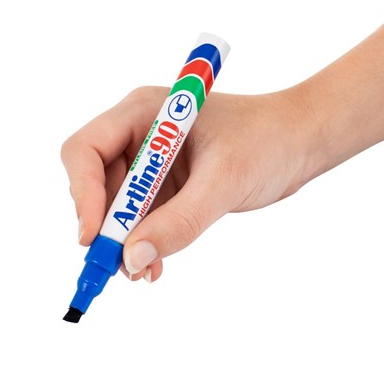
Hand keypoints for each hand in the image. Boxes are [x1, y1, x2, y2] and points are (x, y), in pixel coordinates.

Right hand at [61, 87, 305, 281]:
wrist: (300, 141)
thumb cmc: (268, 140)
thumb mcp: (224, 180)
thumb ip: (179, 221)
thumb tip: (132, 259)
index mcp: (144, 112)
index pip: (86, 149)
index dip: (82, 193)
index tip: (92, 238)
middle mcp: (141, 134)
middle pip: (97, 182)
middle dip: (106, 226)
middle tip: (118, 265)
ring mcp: (153, 160)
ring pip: (118, 206)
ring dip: (125, 240)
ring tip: (142, 272)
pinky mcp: (168, 183)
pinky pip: (142, 216)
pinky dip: (144, 241)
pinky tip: (154, 264)